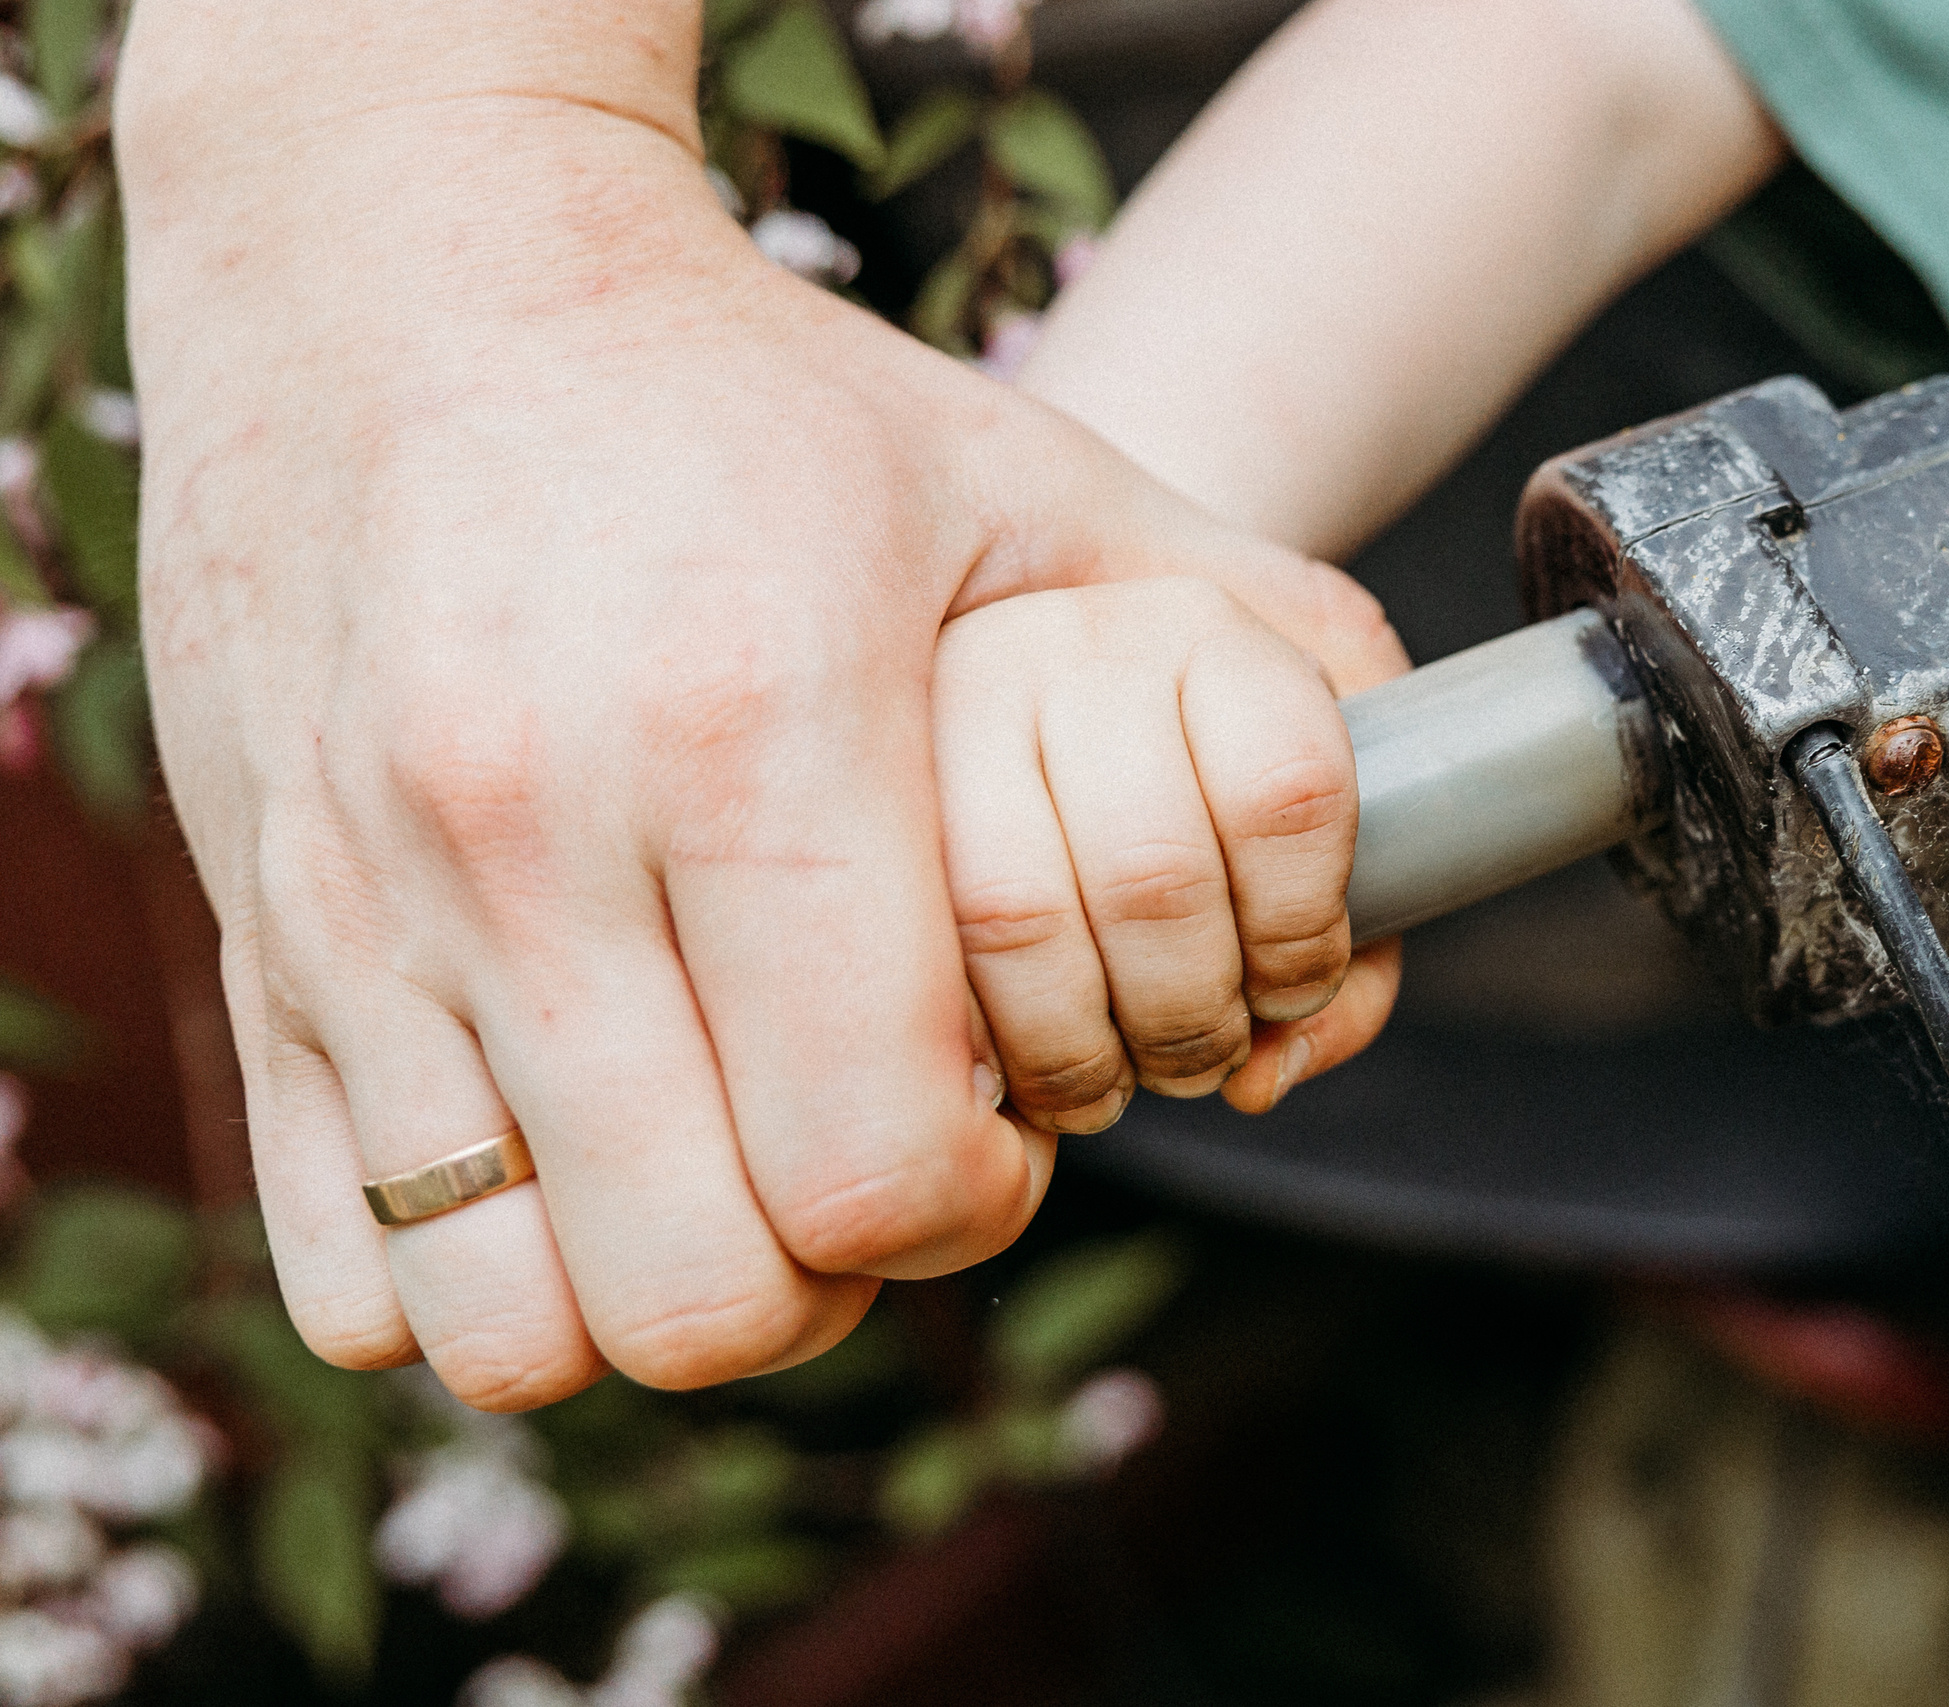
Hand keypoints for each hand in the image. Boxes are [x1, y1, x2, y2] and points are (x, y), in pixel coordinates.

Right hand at [121, 23, 1402, 1407]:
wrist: (412, 263)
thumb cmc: (751, 394)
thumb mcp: (1039, 479)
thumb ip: (1261, 654)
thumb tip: (1386, 864)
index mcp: (758, 733)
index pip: (885, 1171)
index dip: (972, 1202)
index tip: (989, 1127)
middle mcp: (532, 833)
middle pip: (712, 1293)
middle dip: (829, 1278)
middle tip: (857, 1162)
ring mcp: (360, 897)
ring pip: (517, 1320)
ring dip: (649, 1296)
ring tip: (712, 1169)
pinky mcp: (251, 929)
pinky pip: (352, 1266)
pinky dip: (475, 1274)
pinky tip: (564, 1152)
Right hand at [933, 579, 1400, 1135]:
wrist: (1011, 641)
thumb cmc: (1190, 773)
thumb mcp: (1312, 806)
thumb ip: (1351, 943)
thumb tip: (1264, 1078)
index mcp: (1203, 624)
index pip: (1289, 792)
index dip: (1304, 939)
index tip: (1288, 989)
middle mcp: (1060, 639)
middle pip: (1154, 878)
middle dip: (1188, 1021)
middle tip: (1194, 1058)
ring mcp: (932, 703)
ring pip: (1018, 916)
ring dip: (1080, 1049)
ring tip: (1106, 1077)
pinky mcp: (831, 782)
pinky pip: (905, 950)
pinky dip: (970, 1045)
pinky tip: (1003, 1065)